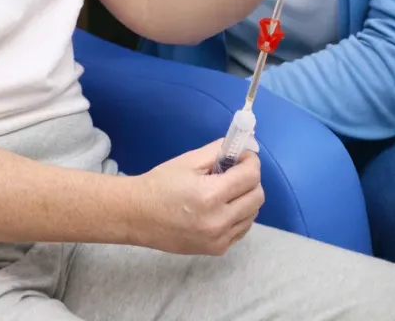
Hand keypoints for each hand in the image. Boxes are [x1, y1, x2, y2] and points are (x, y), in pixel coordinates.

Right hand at [125, 140, 263, 255]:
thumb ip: (219, 151)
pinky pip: (242, 228)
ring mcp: (219, 239)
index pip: (250, 176)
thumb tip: (245, 145)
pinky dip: (239, 214)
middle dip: (250, 178)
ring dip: (246, 197)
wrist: (138, 216)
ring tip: (225, 189)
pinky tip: (222, 206)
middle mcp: (219, 221)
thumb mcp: (189, 161)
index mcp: (210, 195)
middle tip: (234, 170)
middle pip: (257, 196)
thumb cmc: (161, 184)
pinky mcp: (217, 250)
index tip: (242, 154)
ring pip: (253, 213)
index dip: (250, 160)